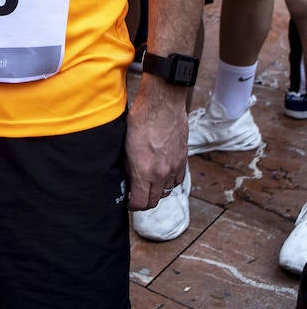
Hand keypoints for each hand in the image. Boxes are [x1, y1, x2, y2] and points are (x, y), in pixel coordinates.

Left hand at [124, 77, 188, 211]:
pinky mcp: (183, 159)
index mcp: (144, 171)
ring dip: (158, 192)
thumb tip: (129, 178)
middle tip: (138, 196)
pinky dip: (170, 181)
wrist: (162, 103)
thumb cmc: (140, 119)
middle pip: (155, 201)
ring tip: (149, 185)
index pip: (140, 202)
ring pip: (167, 192)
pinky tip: (163, 174)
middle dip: (145, 202)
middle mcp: (161, 173)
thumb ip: (129, 166)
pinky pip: (177, 180)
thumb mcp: (126, 145)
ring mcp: (174, 167)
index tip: (129, 202)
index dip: (133, 205)